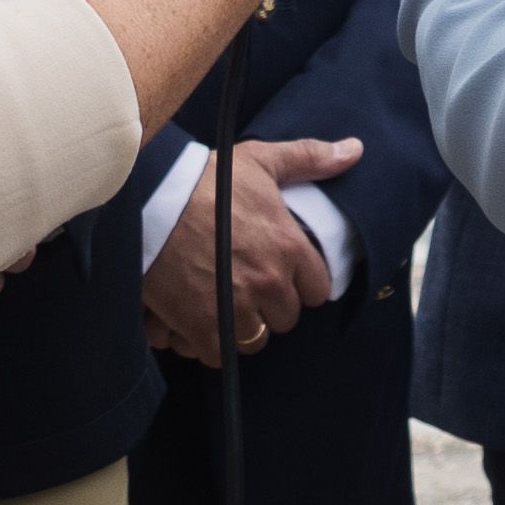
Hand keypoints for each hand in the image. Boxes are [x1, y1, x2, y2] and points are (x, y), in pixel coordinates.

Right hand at [141, 138, 359, 364]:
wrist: (150, 199)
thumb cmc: (207, 179)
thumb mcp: (262, 160)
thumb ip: (310, 159)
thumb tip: (355, 150)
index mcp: (290, 247)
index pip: (317, 289)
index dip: (301, 283)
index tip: (283, 275)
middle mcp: (269, 282)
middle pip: (285, 318)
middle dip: (270, 307)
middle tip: (249, 289)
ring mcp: (234, 307)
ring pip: (253, 338)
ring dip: (240, 327)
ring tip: (223, 306)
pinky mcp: (198, 325)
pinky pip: (216, 354)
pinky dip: (205, 343)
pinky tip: (196, 322)